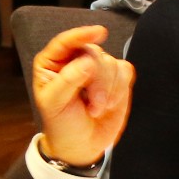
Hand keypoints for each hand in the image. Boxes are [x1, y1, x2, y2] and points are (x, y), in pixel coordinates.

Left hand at [32, 24, 133, 167]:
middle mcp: (75, 62)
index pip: (66, 42)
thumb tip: (87, 62)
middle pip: (95, 53)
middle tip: (92, 104)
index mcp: (53, 64)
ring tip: (97, 108)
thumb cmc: (62, 124)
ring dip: (108, 89)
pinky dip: (120, 89)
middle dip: (97, 80)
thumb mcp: (55, 104)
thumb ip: (68, 81)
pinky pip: (125, 71)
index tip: (99, 33)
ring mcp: (97, 70)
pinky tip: (110, 103)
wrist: (81, 145)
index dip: (82, 35)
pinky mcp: (116, 79)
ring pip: (112, 63)